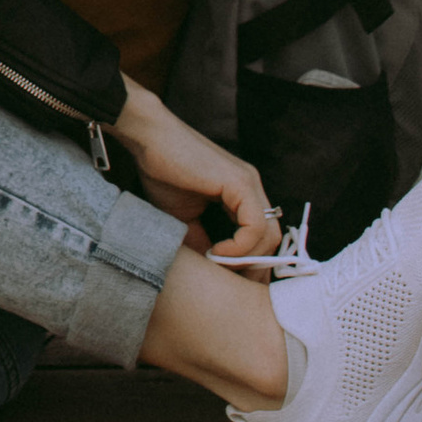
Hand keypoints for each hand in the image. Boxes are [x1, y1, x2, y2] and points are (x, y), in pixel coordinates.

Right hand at [108, 79, 282, 263]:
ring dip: (245, 260)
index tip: (225, 280)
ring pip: (269, 235)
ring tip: (216, 265)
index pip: (262, 237)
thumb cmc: (162, 172)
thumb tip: (211, 274)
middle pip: (272, 239)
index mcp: (242, 195)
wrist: (149, 138)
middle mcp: (252, 188)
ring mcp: (249, 184)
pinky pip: (255, 227)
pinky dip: (239, 247)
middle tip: (227, 282)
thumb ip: (201, 242)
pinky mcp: (241, 183)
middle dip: (252, 267)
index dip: (248, 264)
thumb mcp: (183, 218)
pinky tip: (215, 251)